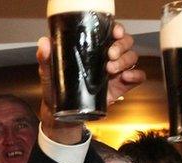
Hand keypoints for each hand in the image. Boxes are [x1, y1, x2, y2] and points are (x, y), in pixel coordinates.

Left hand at [36, 22, 144, 143]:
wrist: (62, 114)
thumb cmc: (56, 89)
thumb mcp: (49, 73)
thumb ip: (45, 59)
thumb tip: (44, 43)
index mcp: (93, 49)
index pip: (111, 32)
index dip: (117, 29)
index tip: (114, 32)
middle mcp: (107, 57)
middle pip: (126, 43)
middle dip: (121, 46)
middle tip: (109, 55)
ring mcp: (116, 71)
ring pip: (132, 57)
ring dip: (125, 61)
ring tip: (111, 69)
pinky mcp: (121, 86)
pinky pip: (137, 77)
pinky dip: (136, 75)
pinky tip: (126, 77)